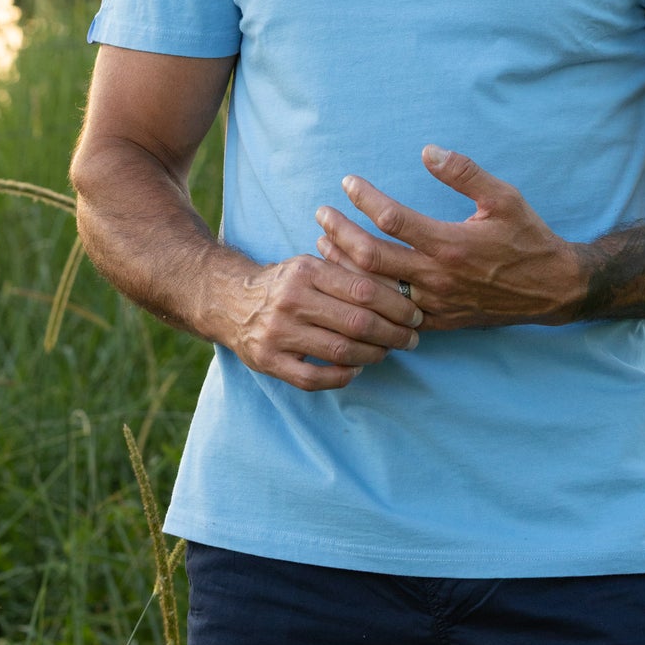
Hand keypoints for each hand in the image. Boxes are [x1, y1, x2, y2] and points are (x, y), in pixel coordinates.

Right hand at [215, 254, 423, 390]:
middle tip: (411, 339)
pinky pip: (314, 379)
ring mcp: (278, 333)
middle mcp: (291, 300)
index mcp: (306, 271)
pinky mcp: (268, 362)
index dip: (396, 306)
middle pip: (357, 322)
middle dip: (393, 334)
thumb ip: (345, 273)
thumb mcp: (309, 265)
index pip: (363, 289)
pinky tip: (355, 370)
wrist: (228, 301)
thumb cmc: (283, 284)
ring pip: (340, 351)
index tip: (415, 315)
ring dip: (372, 356)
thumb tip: (399, 289)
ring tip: (387, 352)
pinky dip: (341, 377)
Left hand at [315, 147, 583, 330]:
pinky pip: (390, 312)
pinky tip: (349, 279)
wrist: (551, 289)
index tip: (348, 182)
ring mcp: (434, 303)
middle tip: (321, 212)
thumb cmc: (528, 237)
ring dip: (344, 264)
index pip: (392, 219)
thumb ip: (465, 173)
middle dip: (339, 231)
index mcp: (450, 244)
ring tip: (322, 241)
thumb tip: (427, 151)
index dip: (365, 198)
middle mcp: (437, 276)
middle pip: (371, 256)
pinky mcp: (438, 320)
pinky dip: (365, 294)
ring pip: (374, 288)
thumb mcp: (504, 197)